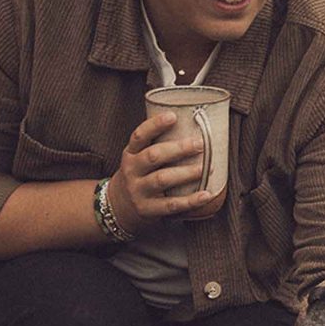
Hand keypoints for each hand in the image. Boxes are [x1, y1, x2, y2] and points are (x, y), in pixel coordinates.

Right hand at [106, 110, 218, 235]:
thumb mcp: (137, 158)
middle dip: (178, 149)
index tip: (173, 116)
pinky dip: (191, 201)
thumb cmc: (138, 176)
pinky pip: (171, 205)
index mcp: (130, 154)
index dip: (155, 125)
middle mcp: (131, 171)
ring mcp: (138, 191)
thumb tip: (193, 128)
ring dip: (185, 173)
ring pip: (162, 180)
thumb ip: (156, 145)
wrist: (117, 207)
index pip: (139, 136)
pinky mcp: (147, 210)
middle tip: (200, 143)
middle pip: (153, 156)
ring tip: (205, 168)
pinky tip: (207, 195)